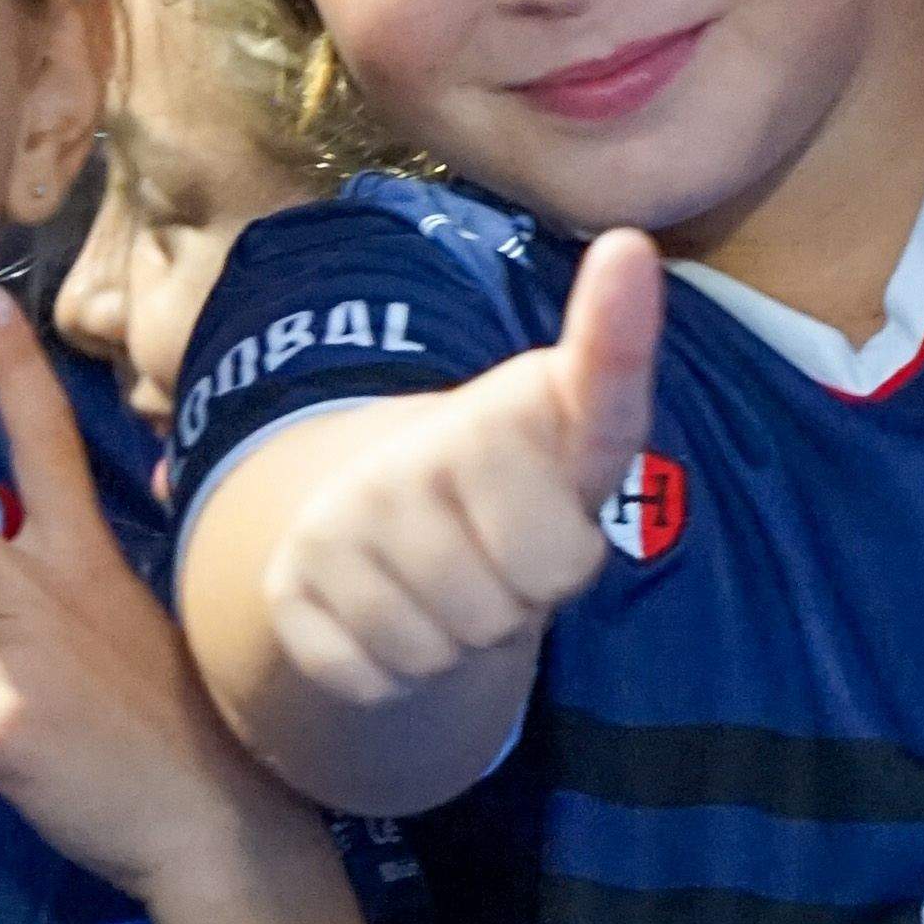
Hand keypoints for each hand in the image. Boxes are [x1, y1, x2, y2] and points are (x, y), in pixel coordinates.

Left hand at [0, 284, 307, 902]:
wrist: (212, 822)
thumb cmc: (183, 716)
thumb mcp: (143, 618)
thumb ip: (77, 580)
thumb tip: (25, 559)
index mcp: (89, 559)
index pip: (50, 442)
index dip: (15, 368)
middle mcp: (46, 594)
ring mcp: (16, 662)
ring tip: (18, 699)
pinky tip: (7, 745)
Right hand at [253, 230, 661, 709]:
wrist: (380, 536)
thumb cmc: (511, 498)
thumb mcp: (569, 461)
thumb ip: (604, 415)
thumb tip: (628, 248)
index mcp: (517, 405)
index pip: (593, 384)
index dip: (615, 327)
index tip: (631, 249)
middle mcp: (422, 445)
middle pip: (539, 574)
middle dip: (534, 593)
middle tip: (505, 560)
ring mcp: (344, 513)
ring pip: (453, 641)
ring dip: (464, 640)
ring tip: (451, 586)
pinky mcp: (292, 585)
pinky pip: (378, 676)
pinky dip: (395, 674)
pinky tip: (391, 617)